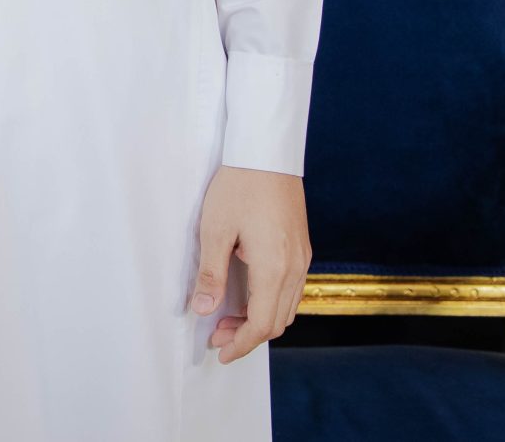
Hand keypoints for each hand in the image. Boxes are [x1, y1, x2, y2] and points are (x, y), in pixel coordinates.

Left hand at [188, 164, 311, 362]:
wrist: (266, 153)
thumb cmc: (238, 186)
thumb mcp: (214, 230)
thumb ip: (210, 274)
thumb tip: (202, 310)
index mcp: (274, 267)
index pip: (262, 323)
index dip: (241, 343)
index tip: (220, 352)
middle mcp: (295, 267)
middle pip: (278, 321)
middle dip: (248, 336)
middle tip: (217, 335)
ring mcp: (302, 257)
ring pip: (288, 307)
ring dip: (261, 320)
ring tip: (229, 317)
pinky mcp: (301, 247)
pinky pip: (292, 289)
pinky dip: (272, 302)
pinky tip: (248, 295)